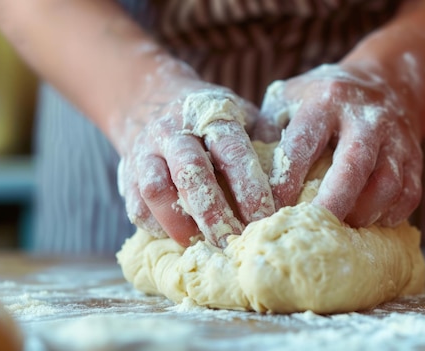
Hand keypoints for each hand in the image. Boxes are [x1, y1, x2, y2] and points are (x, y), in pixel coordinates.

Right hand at [116, 59, 274, 246]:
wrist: (154, 100)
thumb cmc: (213, 121)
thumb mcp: (243, 117)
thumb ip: (266, 142)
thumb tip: (298, 181)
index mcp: (210, 116)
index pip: (231, 151)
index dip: (249, 187)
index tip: (265, 218)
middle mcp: (173, 131)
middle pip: (190, 173)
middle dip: (214, 213)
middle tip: (234, 242)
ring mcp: (145, 152)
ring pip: (155, 190)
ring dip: (180, 223)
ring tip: (204, 246)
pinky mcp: (126, 173)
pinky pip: (136, 206)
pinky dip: (157, 227)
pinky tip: (179, 238)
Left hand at [255, 64, 422, 227]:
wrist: (386, 80)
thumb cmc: (322, 99)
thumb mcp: (289, 99)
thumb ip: (267, 131)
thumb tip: (241, 180)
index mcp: (325, 100)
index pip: (303, 144)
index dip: (286, 181)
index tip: (268, 212)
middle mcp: (365, 117)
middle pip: (353, 165)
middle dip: (332, 203)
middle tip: (310, 232)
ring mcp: (396, 137)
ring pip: (387, 184)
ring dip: (363, 213)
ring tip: (339, 231)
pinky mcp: (415, 156)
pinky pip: (409, 193)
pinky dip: (390, 214)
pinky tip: (368, 224)